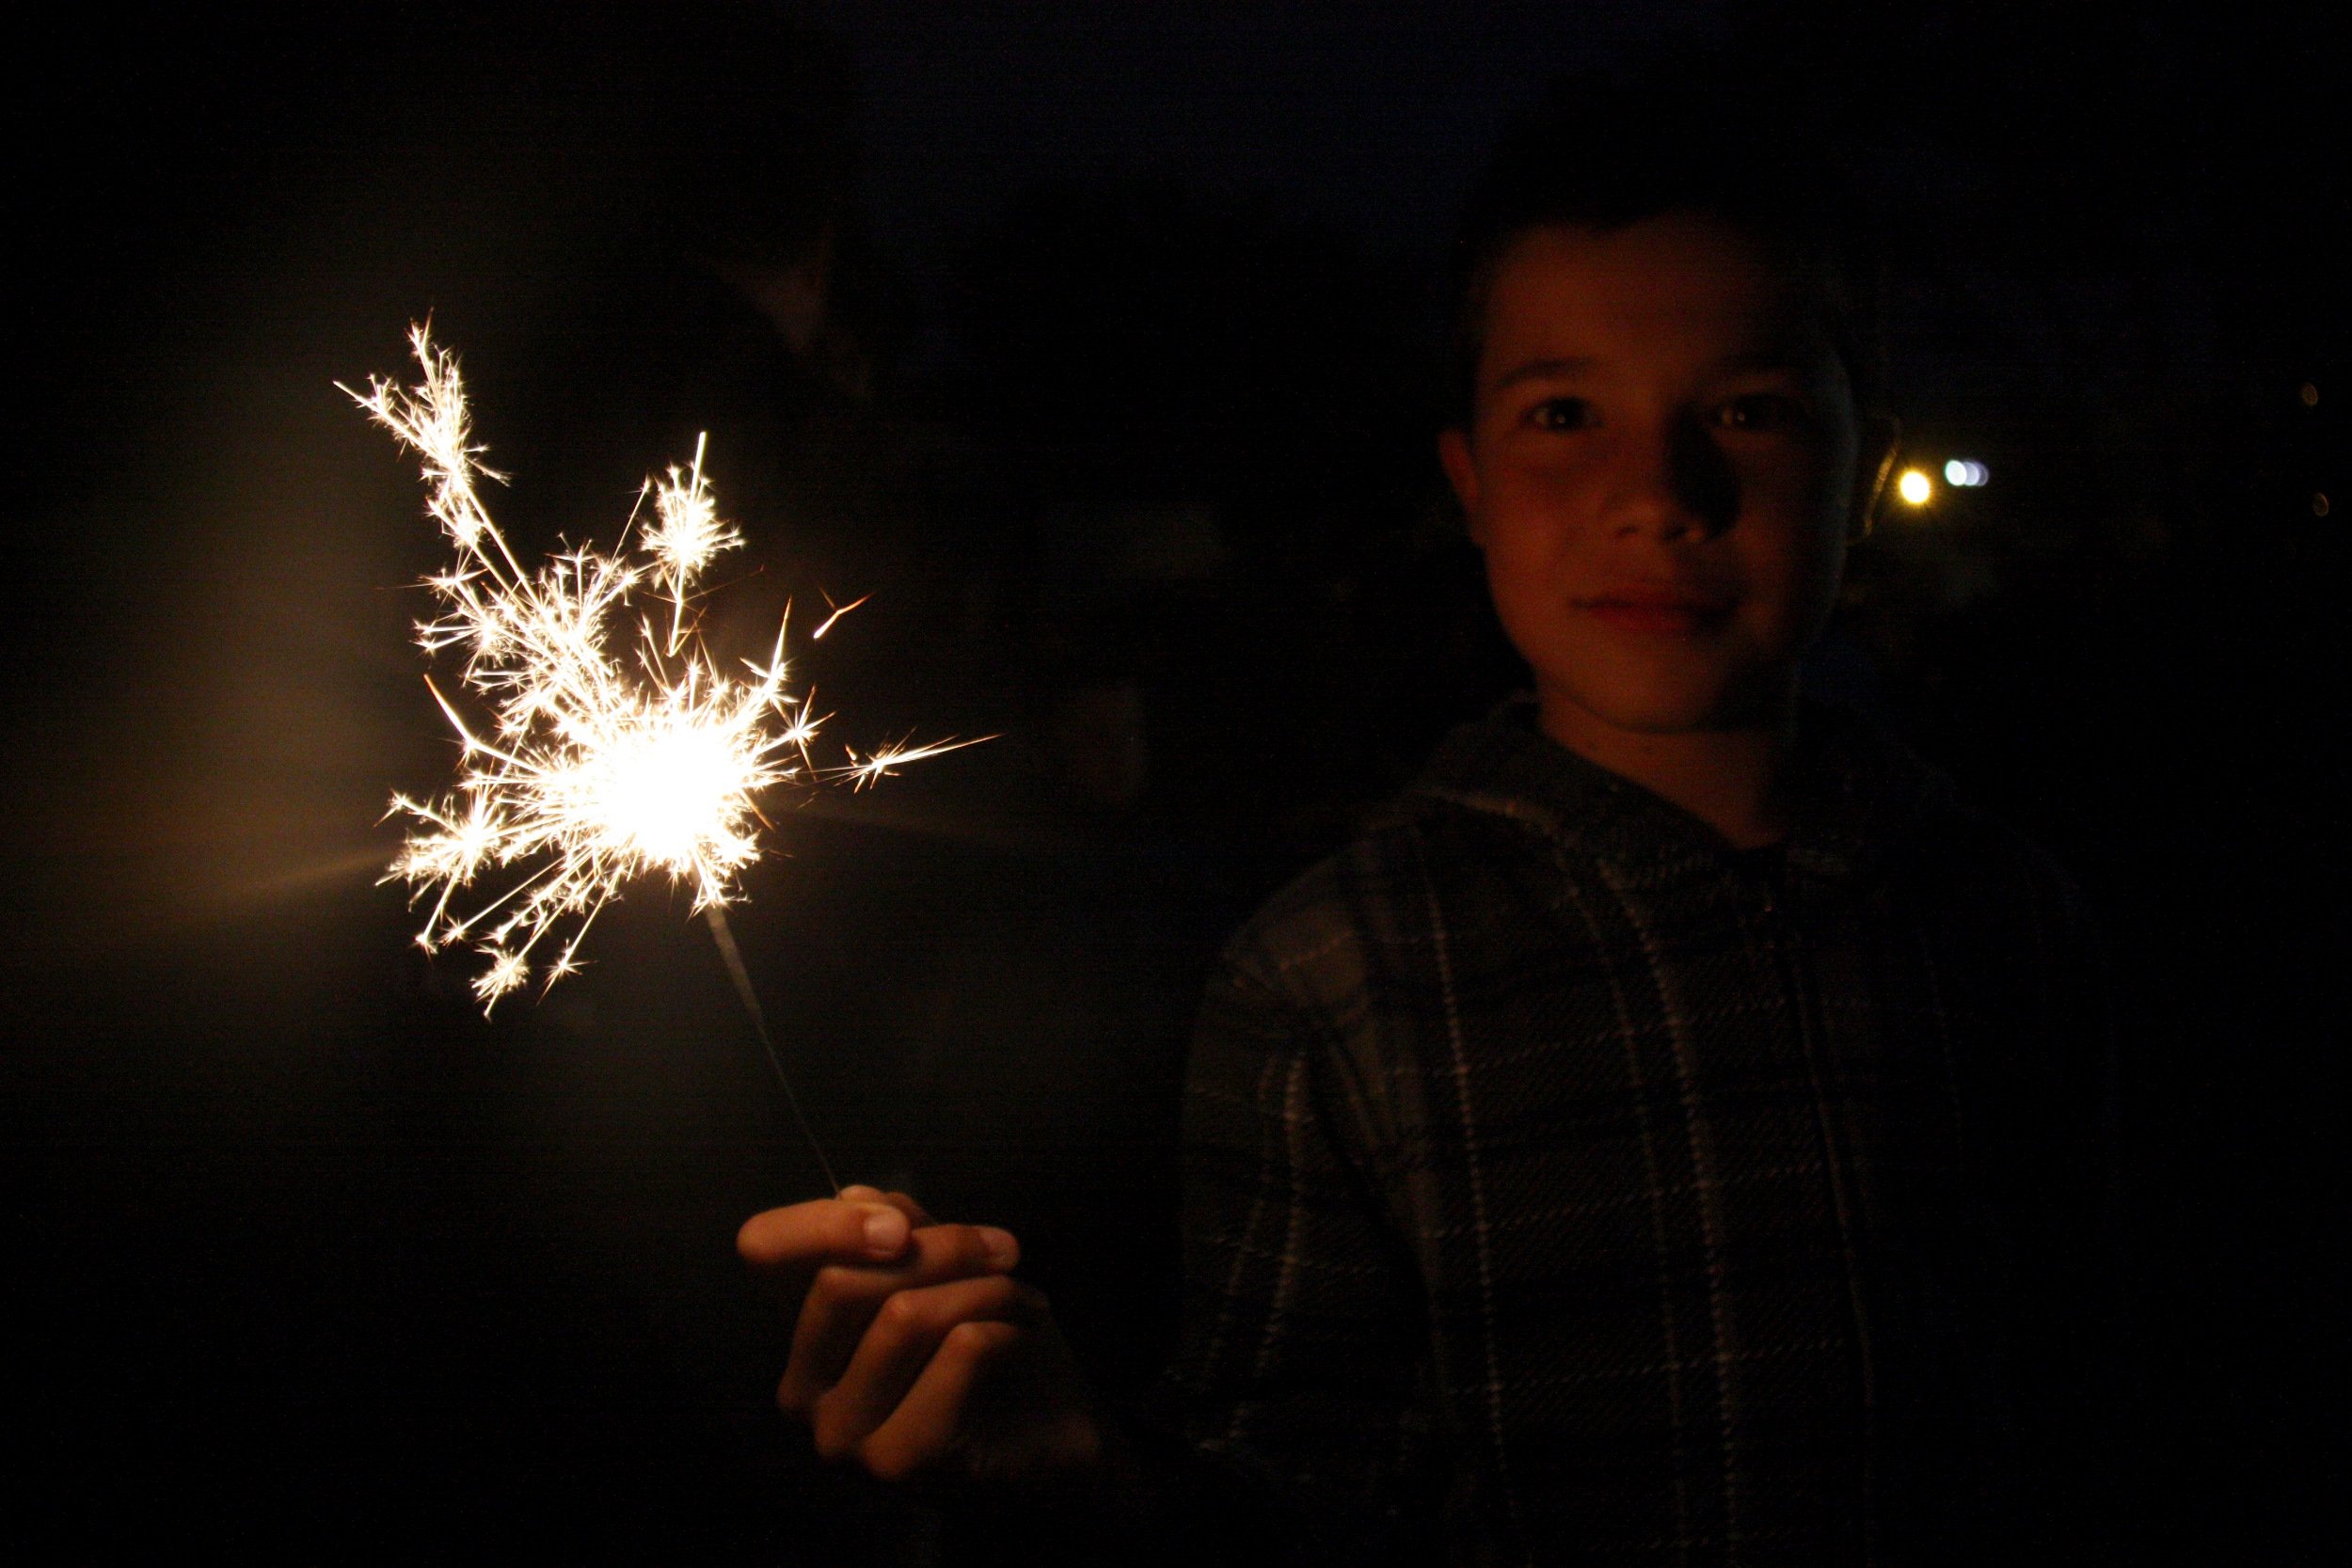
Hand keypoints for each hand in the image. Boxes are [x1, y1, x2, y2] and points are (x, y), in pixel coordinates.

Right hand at [738, 1185, 1104, 1486]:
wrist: (1055, 1441)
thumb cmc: (994, 1350)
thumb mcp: (946, 1271)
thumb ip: (901, 1232)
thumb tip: (854, 1195)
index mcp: (806, 1332)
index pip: (763, 1250)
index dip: (825, 1223)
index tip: (903, 1224)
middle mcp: (802, 1388)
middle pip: (841, 1281)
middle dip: (941, 1248)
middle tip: (1004, 1252)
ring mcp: (840, 1435)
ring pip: (903, 1316)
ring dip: (986, 1290)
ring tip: (1023, 1300)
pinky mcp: (894, 1463)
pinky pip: (956, 1354)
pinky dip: (1004, 1330)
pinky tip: (1022, 1341)